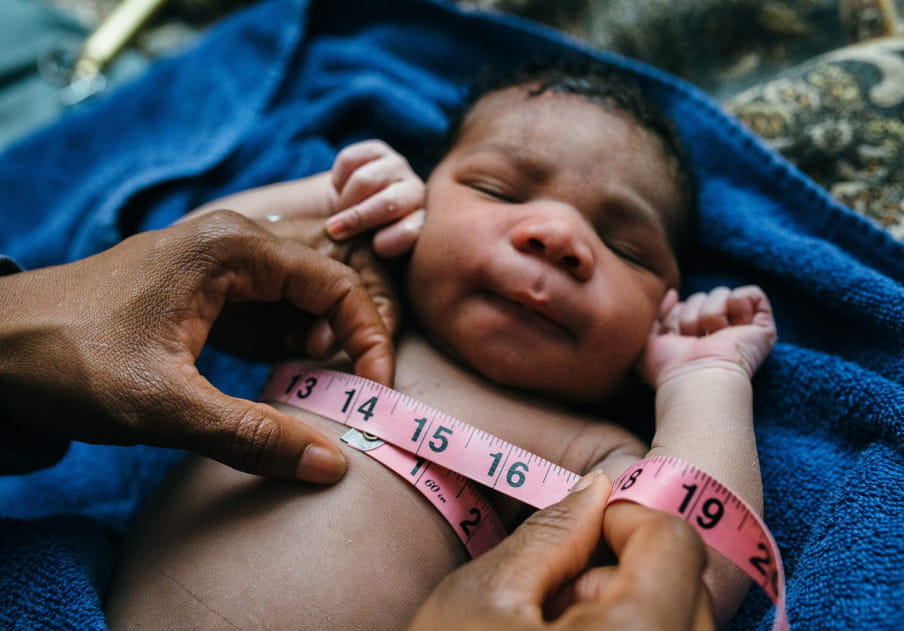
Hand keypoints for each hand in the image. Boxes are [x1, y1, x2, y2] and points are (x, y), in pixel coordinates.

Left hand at [0, 211, 393, 481]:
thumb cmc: (68, 360)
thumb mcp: (164, 406)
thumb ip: (252, 435)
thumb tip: (332, 464)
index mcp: (232, 250)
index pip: (335, 285)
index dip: (367, 339)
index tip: (374, 391)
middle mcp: (232, 247)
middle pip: (322, 289)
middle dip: (342, 344)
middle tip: (338, 397)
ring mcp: (216, 269)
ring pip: (295, 303)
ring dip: (312, 349)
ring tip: (304, 393)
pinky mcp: (202, 295)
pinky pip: (264, 316)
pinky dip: (281, 349)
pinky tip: (276, 382)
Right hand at [326, 139, 425, 256]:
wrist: (349, 212)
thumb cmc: (362, 242)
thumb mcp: (371, 257)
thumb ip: (377, 261)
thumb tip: (374, 269)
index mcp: (421, 224)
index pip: (412, 230)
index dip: (391, 241)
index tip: (374, 248)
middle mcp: (415, 192)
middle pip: (389, 202)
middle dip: (358, 219)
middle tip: (334, 232)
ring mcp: (398, 167)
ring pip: (364, 180)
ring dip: (344, 200)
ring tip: (336, 213)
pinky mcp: (377, 150)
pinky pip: (349, 160)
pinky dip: (338, 178)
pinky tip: (340, 190)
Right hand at [407, 472, 714, 630]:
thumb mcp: (478, 602)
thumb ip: (550, 536)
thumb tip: (595, 490)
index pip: (674, 542)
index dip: (624, 519)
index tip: (582, 528)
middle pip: (688, 588)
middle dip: (624, 574)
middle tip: (557, 598)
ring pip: (683, 628)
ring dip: (630, 614)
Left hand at [639, 286, 776, 386]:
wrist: (694, 377)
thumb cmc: (669, 368)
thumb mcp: (650, 340)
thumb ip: (656, 315)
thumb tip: (672, 293)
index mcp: (696, 335)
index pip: (684, 305)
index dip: (676, 317)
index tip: (675, 337)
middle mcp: (719, 331)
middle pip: (701, 297)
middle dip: (691, 316)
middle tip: (695, 340)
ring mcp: (742, 328)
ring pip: (722, 294)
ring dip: (710, 314)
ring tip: (711, 337)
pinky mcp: (763, 327)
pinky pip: (753, 294)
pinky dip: (739, 303)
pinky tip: (731, 325)